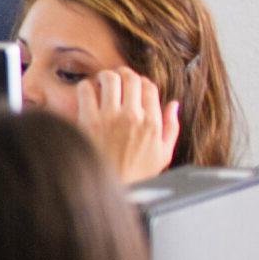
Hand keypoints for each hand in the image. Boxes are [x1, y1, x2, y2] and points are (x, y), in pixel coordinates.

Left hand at [74, 66, 179, 183]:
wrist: (111, 186)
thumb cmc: (137, 173)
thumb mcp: (164, 153)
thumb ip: (171, 127)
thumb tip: (173, 104)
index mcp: (152, 122)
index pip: (149, 87)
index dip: (142, 81)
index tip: (135, 84)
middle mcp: (133, 116)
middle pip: (130, 78)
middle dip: (124, 73)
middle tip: (117, 77)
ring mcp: (110, 117)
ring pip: (109, 79)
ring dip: (106, 76)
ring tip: (102, 82)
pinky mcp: (89, 120)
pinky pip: (86, 90)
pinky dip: (87, 86)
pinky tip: (88, 92)